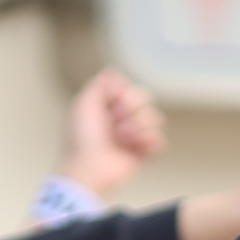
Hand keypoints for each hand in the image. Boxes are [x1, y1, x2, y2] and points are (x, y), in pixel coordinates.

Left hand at [57, 68, 165, 200]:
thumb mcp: (83, 103)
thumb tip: (112, 70)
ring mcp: (132, 137)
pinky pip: (159, 141)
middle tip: (116, 120)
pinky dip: (151, 140)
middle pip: (144, 97)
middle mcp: (121, 120)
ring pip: (154, 117)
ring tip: (123, 137)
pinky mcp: (142, 155)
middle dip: (132, 105)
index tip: (112, 98)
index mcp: (107, 107)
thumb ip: (99, 84)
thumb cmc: (80, 138)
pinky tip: (137, 145)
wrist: (86, 169)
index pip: (128, 87)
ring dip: (139, 123)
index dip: (123, 90)